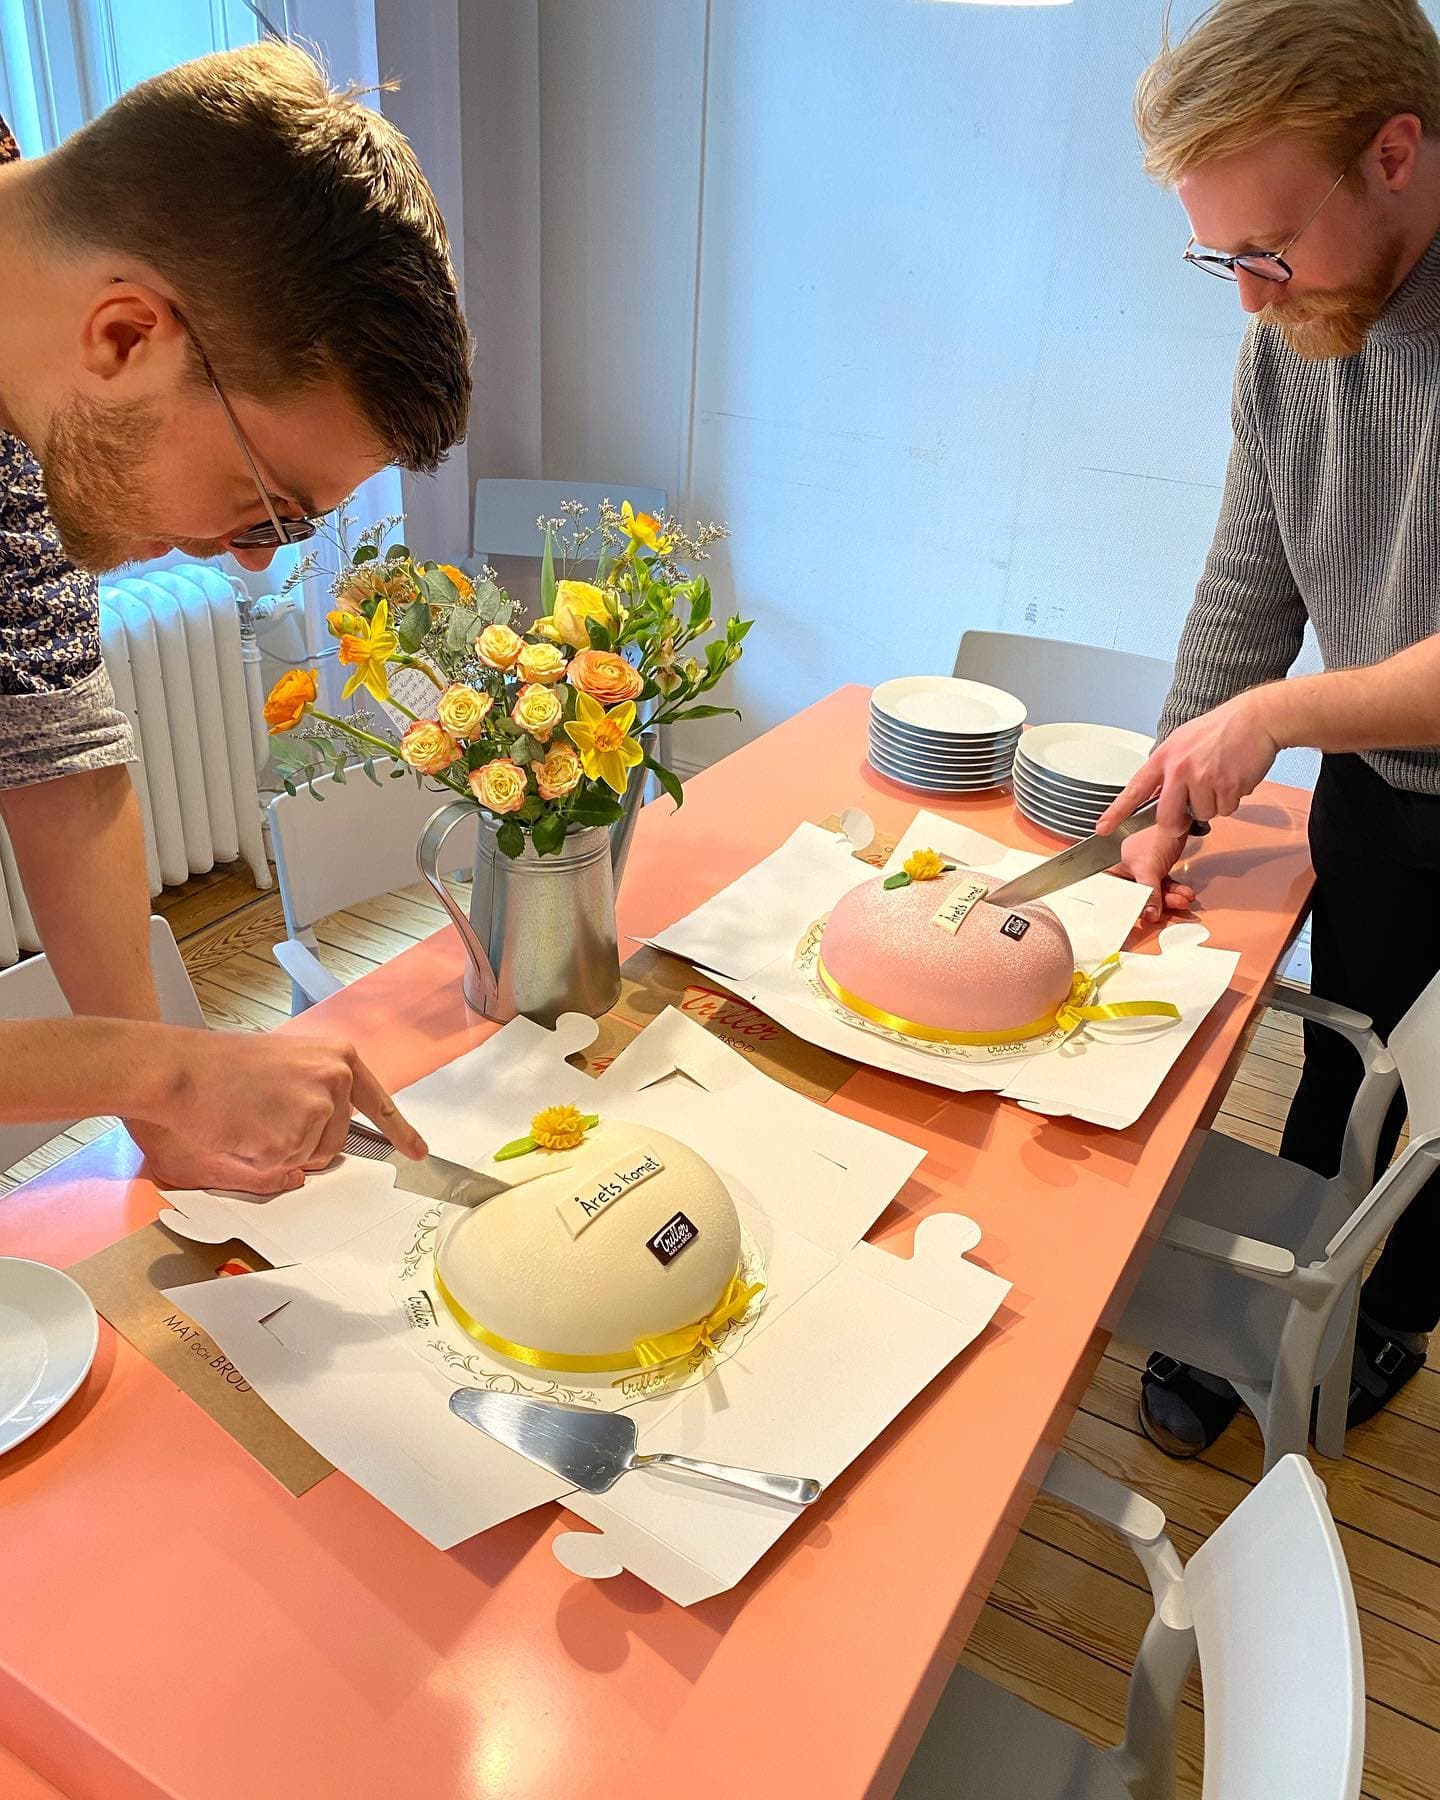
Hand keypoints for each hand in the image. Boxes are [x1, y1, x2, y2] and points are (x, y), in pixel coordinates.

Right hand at [126, 1030, 426, 1194]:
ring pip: (309, 1158)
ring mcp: (316, 1108)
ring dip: (278, 1150)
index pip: (376, 1101)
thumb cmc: (221, 1067)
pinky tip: (240, 1128)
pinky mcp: (292, 1137)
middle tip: (262, 1114)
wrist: (180, 1069)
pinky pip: (281, 1167)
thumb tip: (331, 1131)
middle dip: (302, 1143)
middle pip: (336, 1141)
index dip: (400, 1130)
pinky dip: (258, 1158)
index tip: (419, 1153)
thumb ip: (316, 1096)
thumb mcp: (283, 1065)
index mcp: (337, 1057)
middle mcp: (335, 1079)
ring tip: (249, 1116)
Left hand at [1097, 690, 1280, 836]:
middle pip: (1167, 818)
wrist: (1256, 718)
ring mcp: (1203, 779)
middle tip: (1187, 816)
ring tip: (1220, 778)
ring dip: (1213, 804)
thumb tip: (1158, 793)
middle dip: (1177, 824)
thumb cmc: (1220, 729)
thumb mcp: (1182, 741)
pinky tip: (1234, 778)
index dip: (1116, 812)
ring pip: (1202, 815)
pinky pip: (1225, 810)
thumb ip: (1168, 768)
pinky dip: (1231, 800)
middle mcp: (1180, 769)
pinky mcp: (1227, 787)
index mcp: (1164, 757)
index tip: (1103, 828)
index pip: (1134, 790)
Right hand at [1118, 825, 1196, 925]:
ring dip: (1169, 898)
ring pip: (1151, 892)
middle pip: (1134, 897)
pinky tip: (1183, 893)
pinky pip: (1162, 885)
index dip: (1128, 909)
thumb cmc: (1152, 829)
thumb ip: (1148, 893)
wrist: (1176, 815)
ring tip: (1181, 900)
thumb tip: (1150, 914)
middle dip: (1156, 904)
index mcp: (1107, 869)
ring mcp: (1137, 870)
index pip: (1114, 897)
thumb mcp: (1147, 867)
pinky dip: (1174, 890)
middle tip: (1168, 909)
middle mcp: (1120, 870)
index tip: (1143, 917)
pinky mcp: (1152, 868)